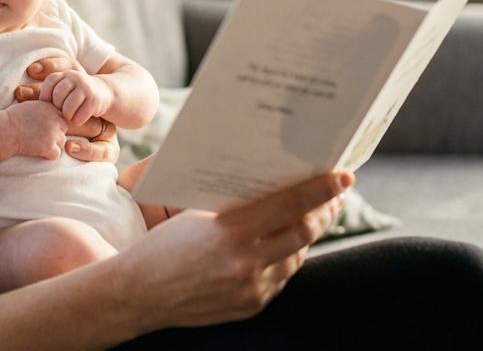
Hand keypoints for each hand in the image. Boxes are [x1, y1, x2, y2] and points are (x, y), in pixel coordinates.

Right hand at [3, 100, 68, 159]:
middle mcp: (55, 119)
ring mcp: (53, 133)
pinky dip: (48, 155)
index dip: (53, 122)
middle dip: (55, 133)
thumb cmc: (12, 119)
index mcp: (50, 107)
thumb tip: (53, 113)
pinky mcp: (49, 147)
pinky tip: (38, 151)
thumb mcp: (30, 105)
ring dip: (52, 144)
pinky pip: (56, 154)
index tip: (41, 126)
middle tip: (40, 137)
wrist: (4, 131)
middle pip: (63, 128)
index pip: (61, 116)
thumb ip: (44, 108)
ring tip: (38, 144)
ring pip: (62, 142)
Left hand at [15, 57, 117, 162]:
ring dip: (67, 115)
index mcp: (63, 74)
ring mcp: (85, 86)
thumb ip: (45, 91)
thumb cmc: (77, 95)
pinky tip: (79, 118)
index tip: (44, 104)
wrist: (105, 93)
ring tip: (69, 117)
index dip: (43, 95)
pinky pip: (79, 114)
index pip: (48, 83)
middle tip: (60, 113)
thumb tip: (17, 92)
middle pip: (56, 97)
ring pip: (67, 107)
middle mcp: (73, 77)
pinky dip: (78, 119)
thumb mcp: (62, 88)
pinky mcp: (94, 99)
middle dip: (57, 108)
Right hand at [115, 172, 351, 331]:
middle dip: (325, 210)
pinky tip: (284, 244)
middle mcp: (246, 263)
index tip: (344, 176)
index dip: (322, 189)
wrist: (138, 295)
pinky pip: (281, 278)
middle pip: (304, 232)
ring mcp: (251, 289)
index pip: (291, 205)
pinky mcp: (251, 307)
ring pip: (297, 256)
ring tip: (313, 215)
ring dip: (307, 234)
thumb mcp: (195, 215)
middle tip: (335, 193)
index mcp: (230, 232)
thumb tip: (276, 186)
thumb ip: (236, 206)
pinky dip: (287, 258)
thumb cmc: (162, 247)